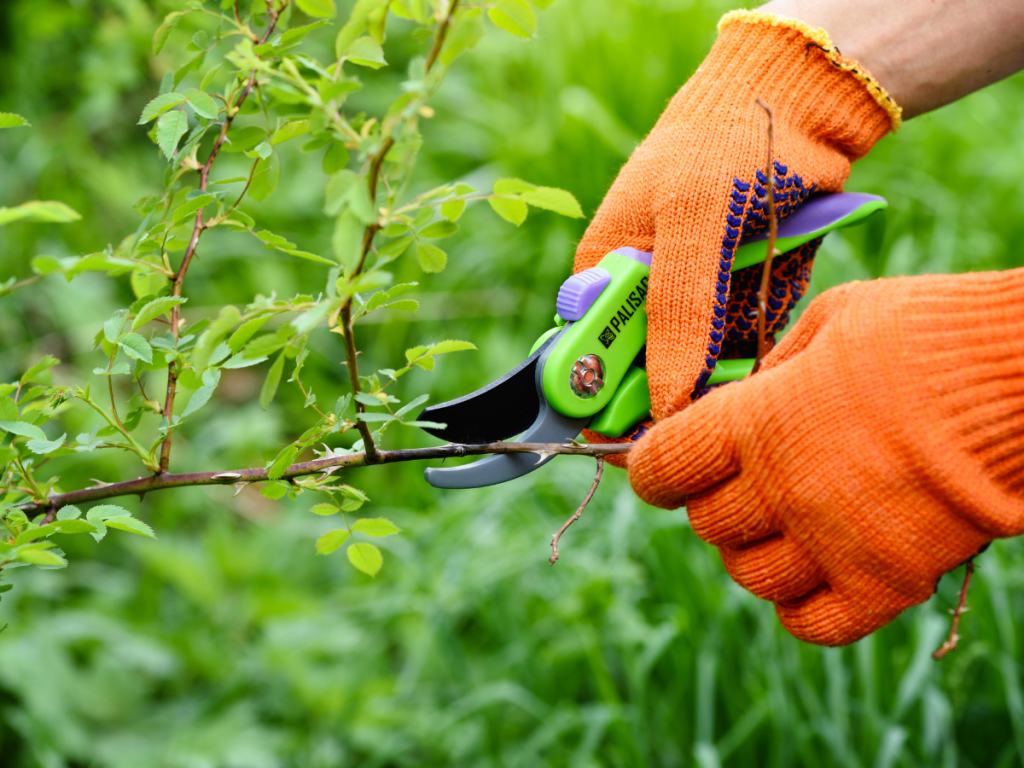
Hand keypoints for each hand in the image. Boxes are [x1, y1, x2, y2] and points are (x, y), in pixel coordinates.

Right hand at [574, 11, 899, 431]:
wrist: (800, 104)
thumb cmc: (727, 145)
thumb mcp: (693, 222)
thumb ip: (675, 312)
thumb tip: (663, 403)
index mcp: (606, 271)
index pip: (591, 357)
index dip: (611, 401)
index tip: (647, 429)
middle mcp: (645, 294)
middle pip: (648, 376)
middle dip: (681, 388)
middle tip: (714, 388)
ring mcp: (694, 300)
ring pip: (699, 372)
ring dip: (727, 370)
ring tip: (752, 321)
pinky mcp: (739, 303)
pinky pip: (743, 351)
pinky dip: (760, 347)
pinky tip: (773, 315)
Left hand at [628, 271, 1023, 644]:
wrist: (1023, 380)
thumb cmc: (927, 334)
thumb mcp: (831, 320)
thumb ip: (773, 368)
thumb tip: (740, 396)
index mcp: (758, 420)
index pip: (663, 468)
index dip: (653, 469)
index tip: (660, 465)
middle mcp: (783, 489)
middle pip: (707, 525)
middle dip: (711, 502)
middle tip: (738, 481)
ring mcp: (833, 543)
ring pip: (750, 576)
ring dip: (752, 552)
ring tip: (780, 523)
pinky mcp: (886, 583)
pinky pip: (811, 623)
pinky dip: (799, 604)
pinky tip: (814, 570)